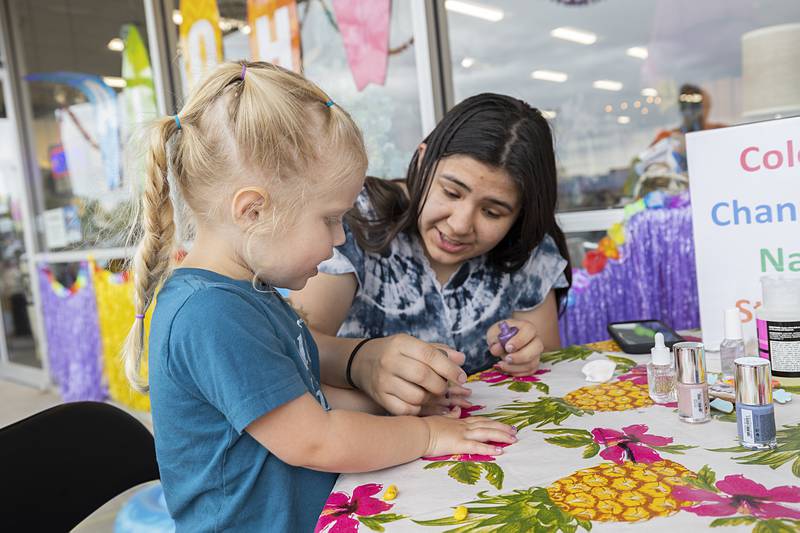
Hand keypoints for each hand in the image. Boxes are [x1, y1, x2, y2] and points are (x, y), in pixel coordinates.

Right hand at [353, 334, 472, 415]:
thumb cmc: (395, 353)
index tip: (462, 377)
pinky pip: (406, 410)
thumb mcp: (413, 345)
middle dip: (441, 385)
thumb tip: (461, 359)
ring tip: (432, 394)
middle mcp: (390, 361)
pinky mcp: (380, 397)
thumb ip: (438, 351)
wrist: (361, 361)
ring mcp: (383, 381)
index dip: (450, 368)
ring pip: (416, 396)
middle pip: (424, 377)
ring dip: (431, 399)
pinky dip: (419, 409)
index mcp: (401, 343)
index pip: (430, 355)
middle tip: (444, 388)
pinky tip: (422, 403)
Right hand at [422, 408, 516, 457]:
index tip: (503, 424)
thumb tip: (456, 409)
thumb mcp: (440, 418)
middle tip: (515, 431)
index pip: (480, 420)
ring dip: (501, 435)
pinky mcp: (459, 444)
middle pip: (487, 425)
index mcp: (459, 421)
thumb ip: (450, 415)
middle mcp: (463, 426)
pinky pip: (477, 446)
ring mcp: (462, 434)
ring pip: (486, 433)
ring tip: (513, 439)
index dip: (492, 422)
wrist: (418, 431)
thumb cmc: (425, 427)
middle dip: (502, 428)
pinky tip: (499, 451)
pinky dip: (489, 448)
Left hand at [486, 318, 543, 375]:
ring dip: (515, 367)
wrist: (507, 340)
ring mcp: (536, 354)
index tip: (507, 347)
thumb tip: (497, 349)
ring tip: (501, 364)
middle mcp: (536, 340)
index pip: (528, 332)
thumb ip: (494, 338)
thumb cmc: (501, 334)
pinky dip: (516, 373)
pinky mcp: (533, 365)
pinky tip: (506, 369)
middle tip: (506, 359)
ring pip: (532, 363)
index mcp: (527, 328)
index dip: (519, 341)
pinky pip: (529, 372)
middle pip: (536, 348)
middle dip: (520, 356)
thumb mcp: (494, 332)